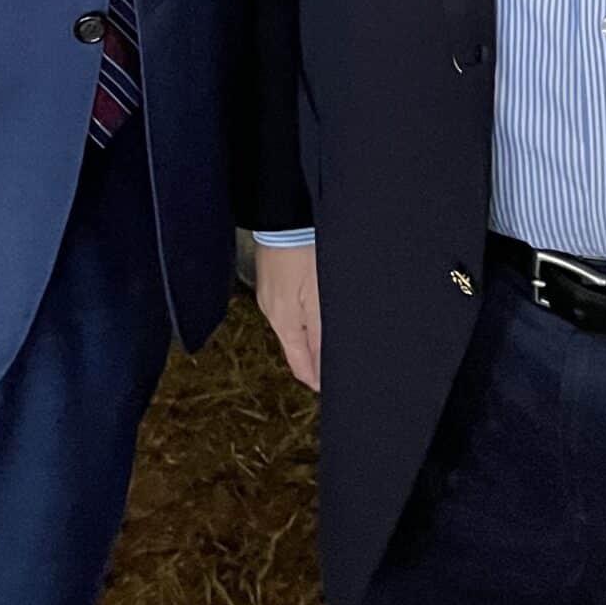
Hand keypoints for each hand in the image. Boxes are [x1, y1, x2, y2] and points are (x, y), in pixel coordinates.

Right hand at [254, 241, 321, 391]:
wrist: (283, 216)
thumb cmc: (303, 254)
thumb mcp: (319, 299)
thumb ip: (320, 337)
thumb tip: (321, 373)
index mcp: (284, 323)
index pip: (300, 364)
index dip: (316, 378)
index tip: (330, 388)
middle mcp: (272, 313)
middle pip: (295, 346)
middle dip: (313, 357)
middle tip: (336, 365)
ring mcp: (269, 295)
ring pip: (292, 326)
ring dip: (308, 335)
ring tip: (329, 339)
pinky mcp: (271, 279)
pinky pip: (288, 307)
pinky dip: (301, 314)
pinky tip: (313, 307)